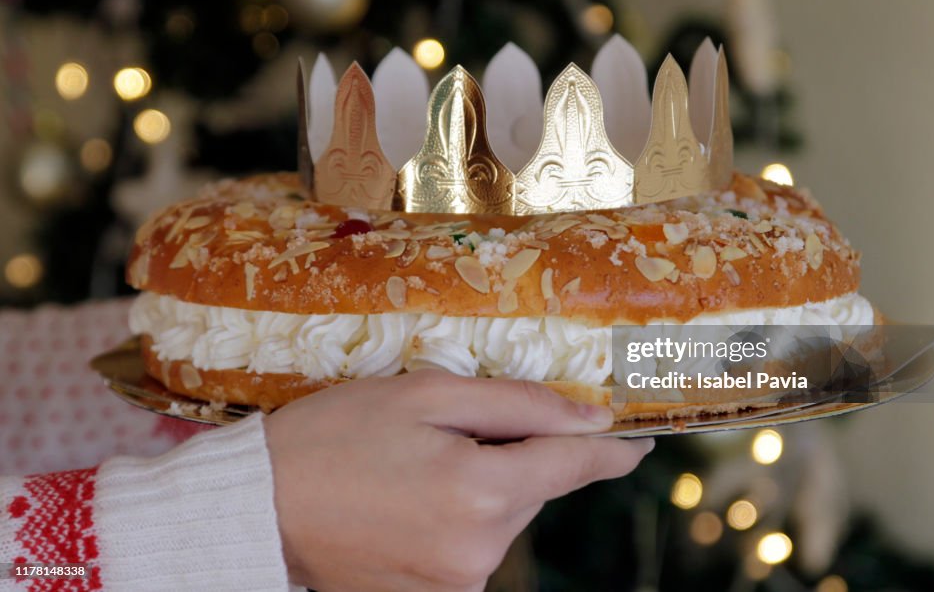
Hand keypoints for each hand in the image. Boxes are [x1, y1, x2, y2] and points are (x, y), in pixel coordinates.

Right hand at [264, 369, 652, 590]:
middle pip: (533, 487)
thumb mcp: (425, 395)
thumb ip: (519, 404)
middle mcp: (479, 551)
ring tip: (414, 464)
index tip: (640, 442)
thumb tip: (589, 418)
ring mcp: (456, 585)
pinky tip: (410, 497)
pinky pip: (473, 546)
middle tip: (452, 428)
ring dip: (483, 485)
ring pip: (503, 516)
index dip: (612, 451)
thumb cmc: (335, 435)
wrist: (259, 505)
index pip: (574, 467)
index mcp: (480, 492)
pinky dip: (460, 515)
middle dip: (514, 453)